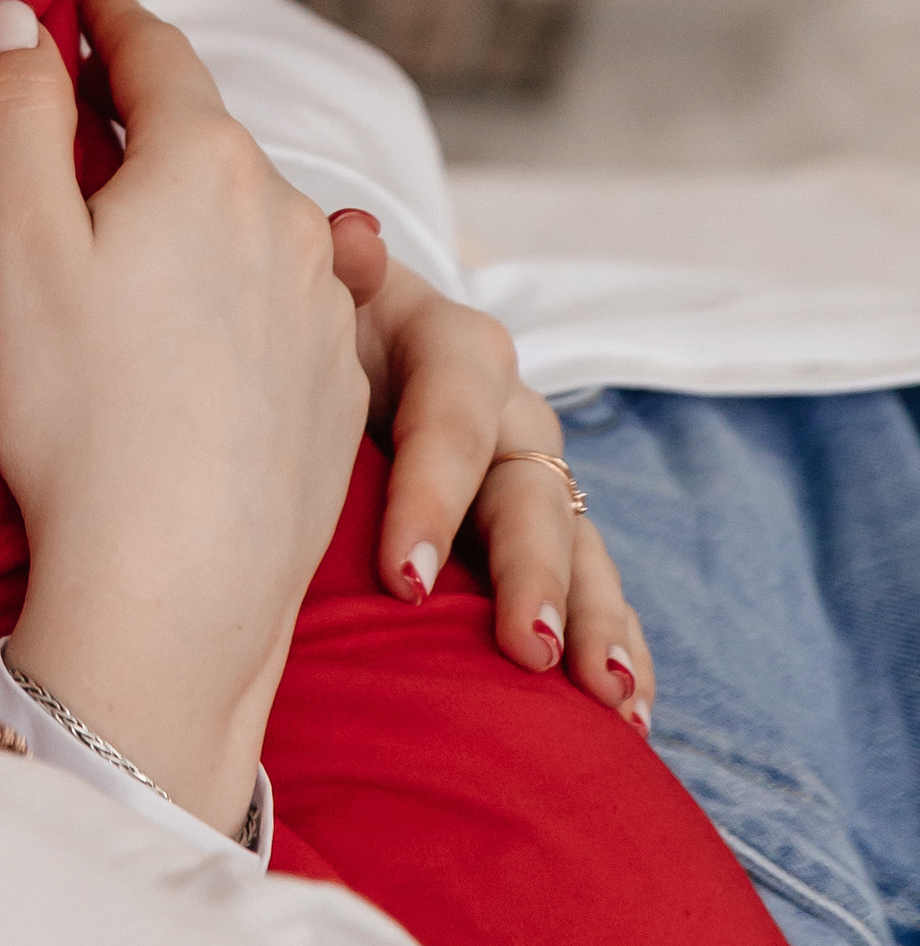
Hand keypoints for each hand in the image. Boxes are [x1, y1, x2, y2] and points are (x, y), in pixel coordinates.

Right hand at [0, 0, 369, 834]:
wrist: (176, 587)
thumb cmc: (76, 411)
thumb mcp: (13, 243)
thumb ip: (15, 110)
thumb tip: (20, 19)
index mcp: (206, 162)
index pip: (156, 52)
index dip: (113, 17)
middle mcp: (288, 217)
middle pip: (210, 139)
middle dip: (155, 121)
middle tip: (93, 116)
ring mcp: (324, 310)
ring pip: (255, 225)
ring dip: (202, 213)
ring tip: (143, 241)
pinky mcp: (337, 394)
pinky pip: (283, 312)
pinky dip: (239, 299)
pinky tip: (197, 342)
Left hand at [347, 252, 654, 729]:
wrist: (342, 341)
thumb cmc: (315, 322)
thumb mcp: (320, 287)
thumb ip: (337, 265)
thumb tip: (354, 232)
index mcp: (451, 345)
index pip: (450, 417)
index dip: (432, 493)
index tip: (400, 581)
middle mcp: (510, 411)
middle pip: (531, 491)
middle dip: (533, 574)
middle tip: (524, 650)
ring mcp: (536, 474)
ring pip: (577, 545)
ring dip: (596, 621)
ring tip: (610, 698)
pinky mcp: (546, 529)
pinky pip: (595, 589)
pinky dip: (618, 645)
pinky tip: (630, 713)